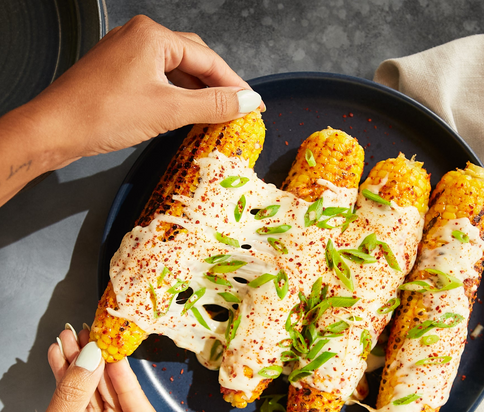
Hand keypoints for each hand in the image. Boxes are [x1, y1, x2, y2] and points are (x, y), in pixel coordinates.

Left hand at [0, 15, 262, 204]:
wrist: (55, 129)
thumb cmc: (103, 114)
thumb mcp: (168, 110)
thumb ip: (212, 104)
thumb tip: (247, 101)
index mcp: (153, 36)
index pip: (208, 59)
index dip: (235, 83)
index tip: (254, 102)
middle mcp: (139, 37)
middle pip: (193, 60)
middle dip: (217, 85)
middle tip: (238, 108)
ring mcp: (126, 54)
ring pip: (174, 70)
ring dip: (197, 92)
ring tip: (217, 114)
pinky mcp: (117, 72)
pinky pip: (157, 79)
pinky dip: (176, 95)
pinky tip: (186, 112)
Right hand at [0, 326, 161, 411]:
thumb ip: (74, 395)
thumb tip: (94, 357)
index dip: (131, 387)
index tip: (115, 360)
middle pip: (116, 404)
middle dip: (100, 370)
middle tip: (90, 339)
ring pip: (92, 401)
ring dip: (81, 370)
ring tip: (70, 341)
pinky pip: (73, 406)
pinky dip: (66, 383)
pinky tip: (60, 358)